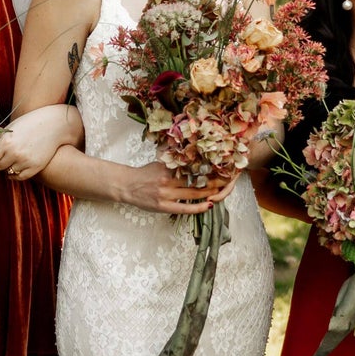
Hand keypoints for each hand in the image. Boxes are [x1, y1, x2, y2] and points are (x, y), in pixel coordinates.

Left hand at [0, 108, 78, 180]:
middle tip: (7, 154)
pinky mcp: (35, 167)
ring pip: (9, 172)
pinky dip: (17, 174)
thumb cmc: (29, 124)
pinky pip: (20, 177)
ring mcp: (25, 161)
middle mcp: (14, 152)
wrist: (54, 124)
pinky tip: (19, 166)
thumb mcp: (11, 129)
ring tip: (17, 156)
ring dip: (10, 166)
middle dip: (0, 162)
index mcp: (5, 141)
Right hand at [113, 161, 231, 215]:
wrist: (127, 185)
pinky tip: (208, 205)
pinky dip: (198, 208)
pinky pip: (184, 208)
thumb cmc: (145, 173)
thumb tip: (190, 147)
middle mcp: (168, 180)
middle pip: (196, 180)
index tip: (220, 165)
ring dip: (209, 192)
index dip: (207, 167)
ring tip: (222, 191)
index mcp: (168, 167)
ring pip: (193, 194)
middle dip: (213, 179)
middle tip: (227, 178)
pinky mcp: (164, 206)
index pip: (192, 166)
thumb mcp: (159, 161)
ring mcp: (166, 194)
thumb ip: (174, 158)